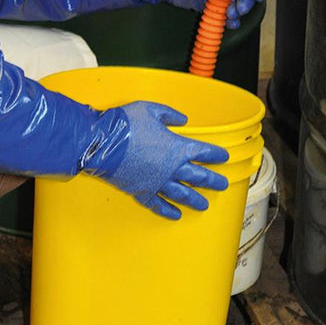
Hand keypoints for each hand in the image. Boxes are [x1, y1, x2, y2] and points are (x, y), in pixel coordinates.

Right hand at [84, 101, 228, 219]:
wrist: (102, 143)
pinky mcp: (142, 191)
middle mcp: (171, 168)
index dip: (215, 154)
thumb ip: (169, 114)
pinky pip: (158, 204)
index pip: (203, 151)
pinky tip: (175, 215)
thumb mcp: (150, 109)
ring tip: (204, 205)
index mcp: (177, 147)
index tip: (223, 157)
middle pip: (198, 176)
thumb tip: (182, 119)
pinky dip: (167, 210)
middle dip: (212, 180)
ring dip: (195, 200)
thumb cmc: (126, 124)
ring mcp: (157, 182)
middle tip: (222, 185)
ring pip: (182, 194)